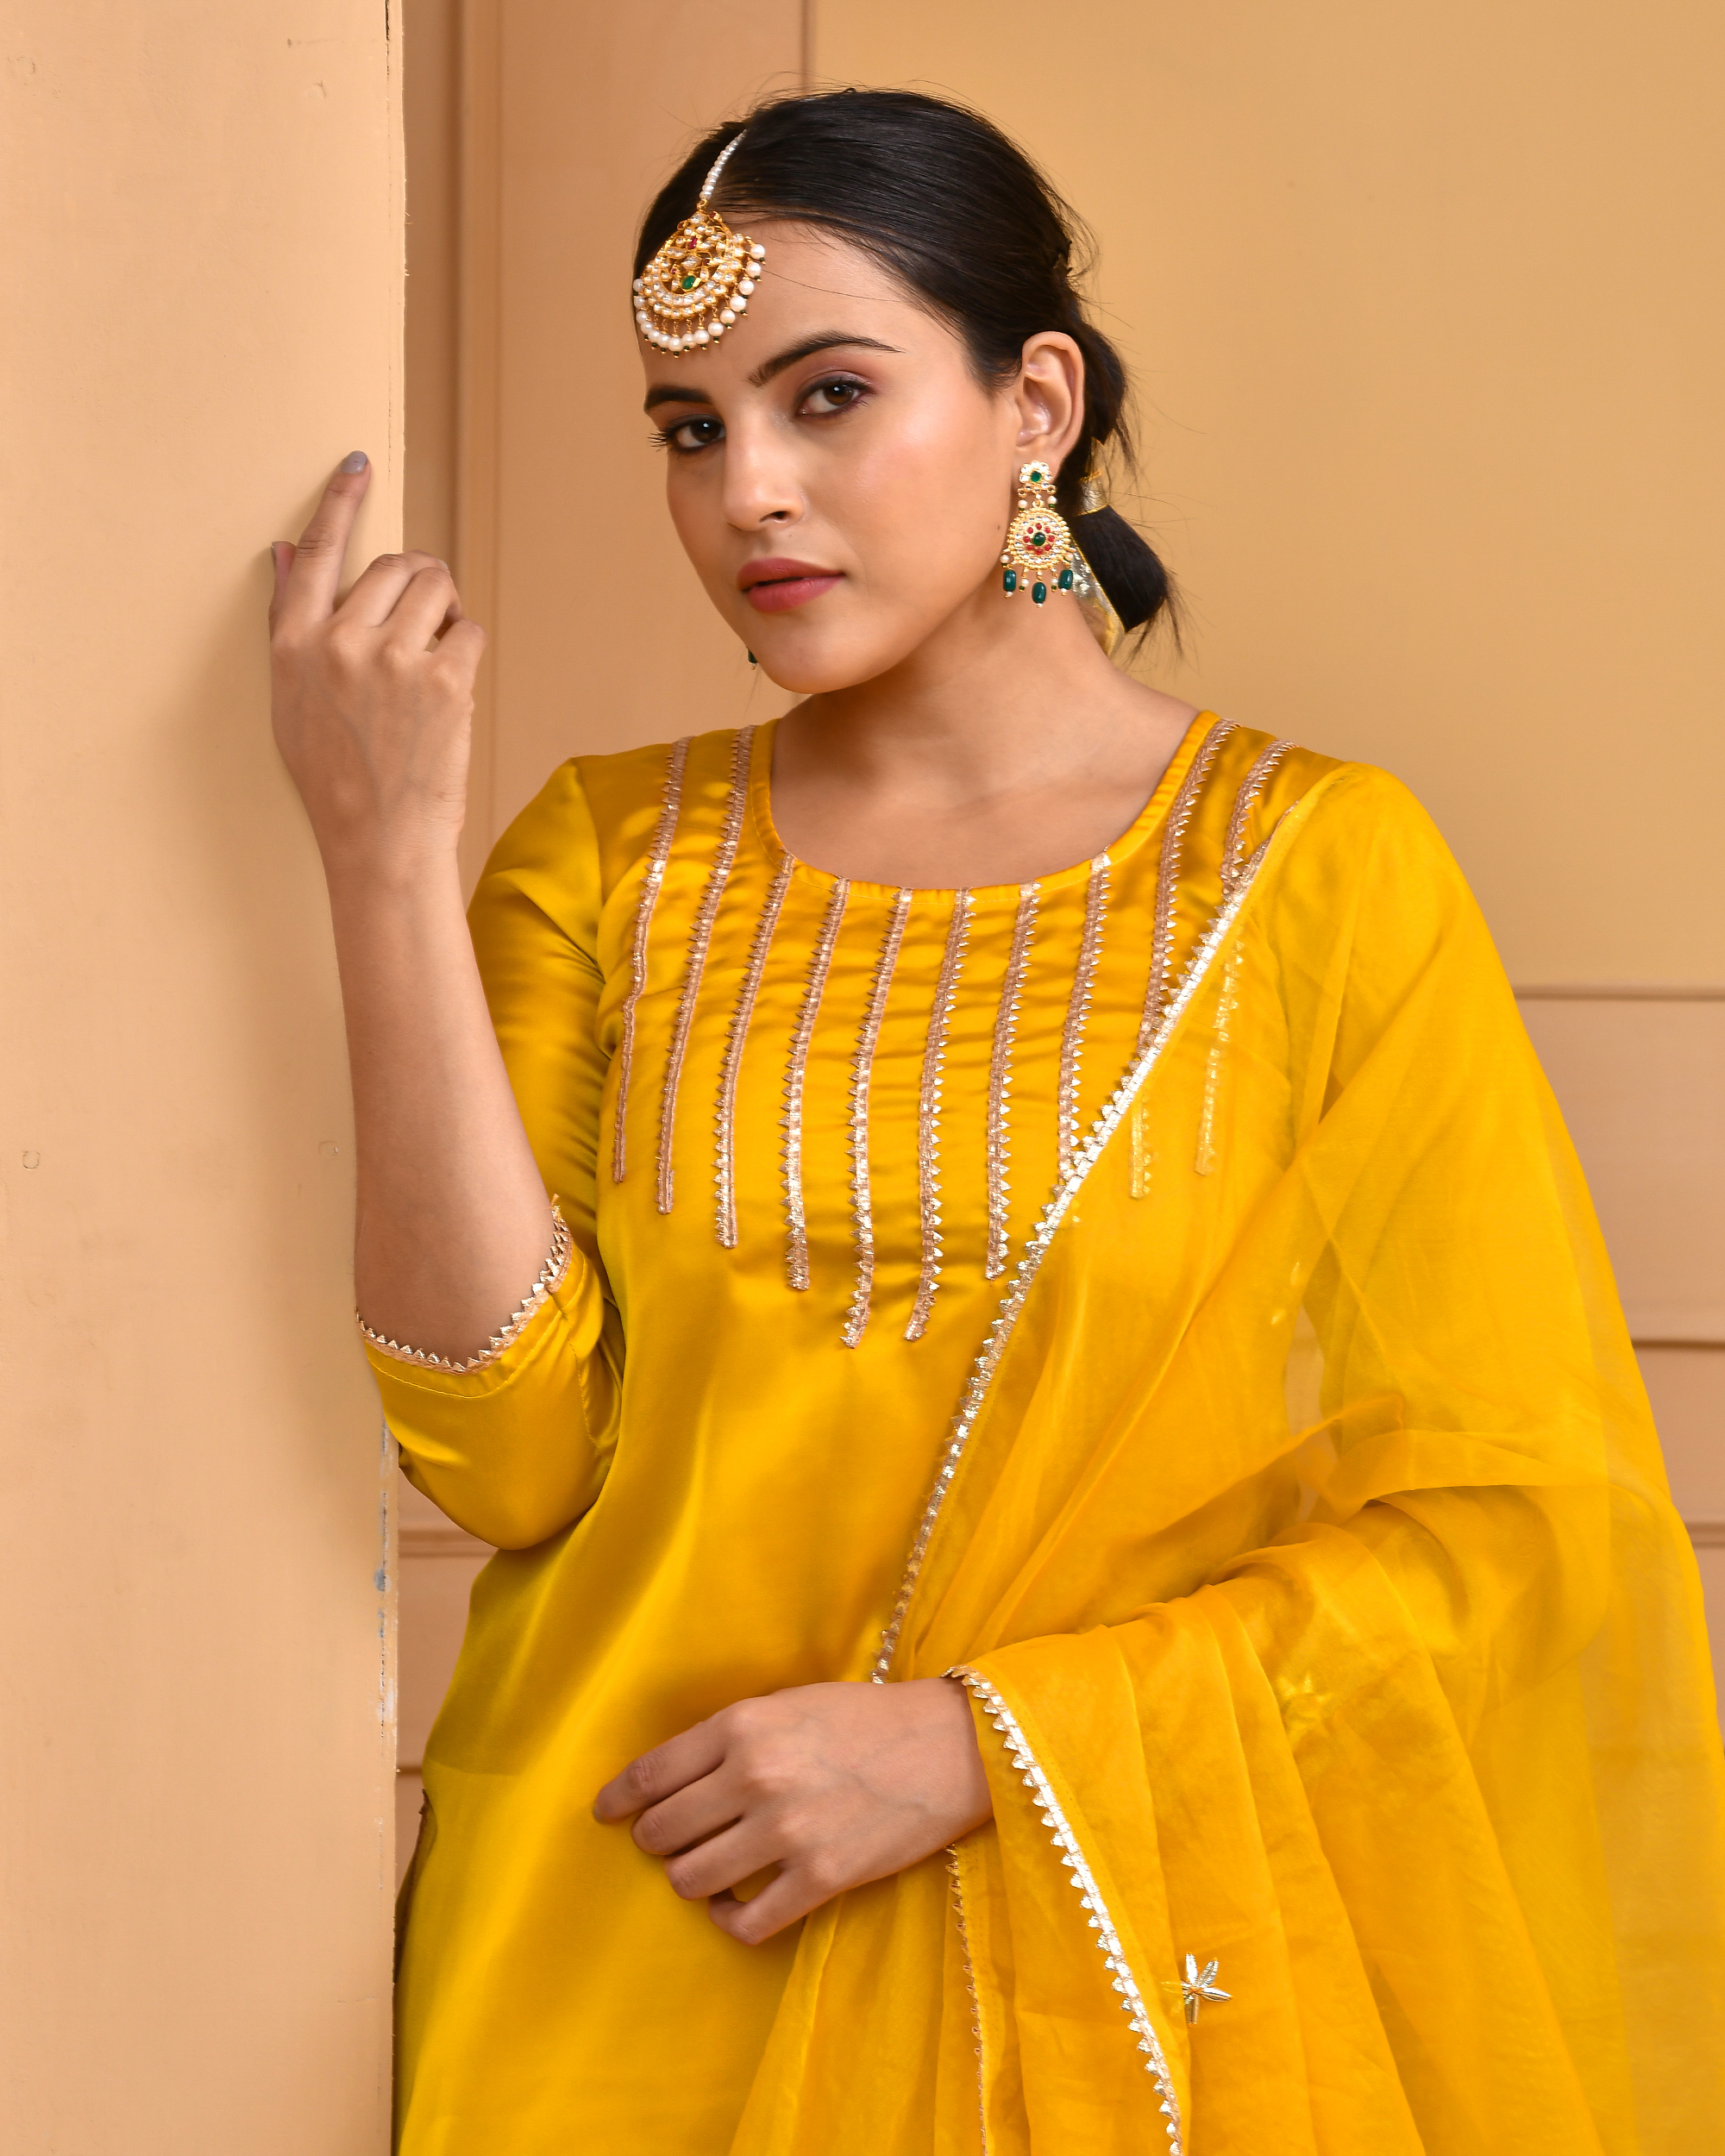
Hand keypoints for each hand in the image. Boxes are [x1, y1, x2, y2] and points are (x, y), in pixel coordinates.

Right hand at [268, 453, 485, 877]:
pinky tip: (451, 688)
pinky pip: (469, 630)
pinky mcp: (444, 680)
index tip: (356, 466)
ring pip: (438, 588)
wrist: (380, 842)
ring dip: (447, 611)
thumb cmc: (336, 779)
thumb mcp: (292, 701)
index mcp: (296, 645)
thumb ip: (290, 624)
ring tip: (435, 658)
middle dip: (419, 584)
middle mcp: (340, 643)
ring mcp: (393, 659)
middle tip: (423, 626)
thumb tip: (285, 553)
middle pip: (396, 566)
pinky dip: (467, 650)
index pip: (318, 553)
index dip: (339, 503)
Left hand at [594, 1678, 991, 1944]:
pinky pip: (744, 1922)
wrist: (948, 1747)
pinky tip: (736, 1905)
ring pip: (692, 1881)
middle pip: (662, 1833)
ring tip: (707, 1869)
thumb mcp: (787, 1704)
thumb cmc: (864, 1719)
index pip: (651, 1775)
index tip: (605, 1813)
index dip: (618, 1800)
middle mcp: (755, 1778)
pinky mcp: (819, 1880)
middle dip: (656, 1841)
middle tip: (669, 1840)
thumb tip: (671, 1780)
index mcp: (742, 1726)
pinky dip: (728, 1920)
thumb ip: (729, 1738)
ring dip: (690, 1879)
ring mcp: (785, 1833)